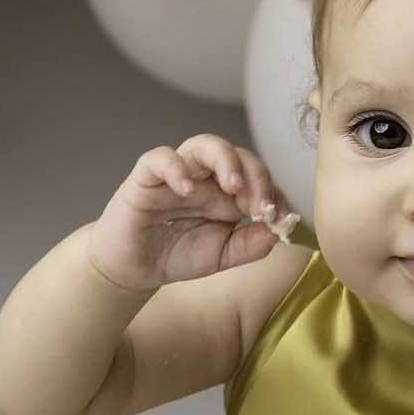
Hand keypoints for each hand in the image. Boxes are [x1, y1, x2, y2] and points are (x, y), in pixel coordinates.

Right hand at [86, 133, 287, 291]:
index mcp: (227, 194)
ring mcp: (178, 174)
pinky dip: (176, 167)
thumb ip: (250, 245)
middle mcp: (205, 177)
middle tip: (260, 205)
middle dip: (255, 176)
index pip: (258, 178)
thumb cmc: (177, 255)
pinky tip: (186, 189)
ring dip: (224, 160)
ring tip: (233, 185)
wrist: (133, 269)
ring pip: (203, 145)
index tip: (280, 218)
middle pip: (237, 155)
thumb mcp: (222, 256)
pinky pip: (161, 158)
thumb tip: (278, 230)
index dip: (273, 193)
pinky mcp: (147, 177)